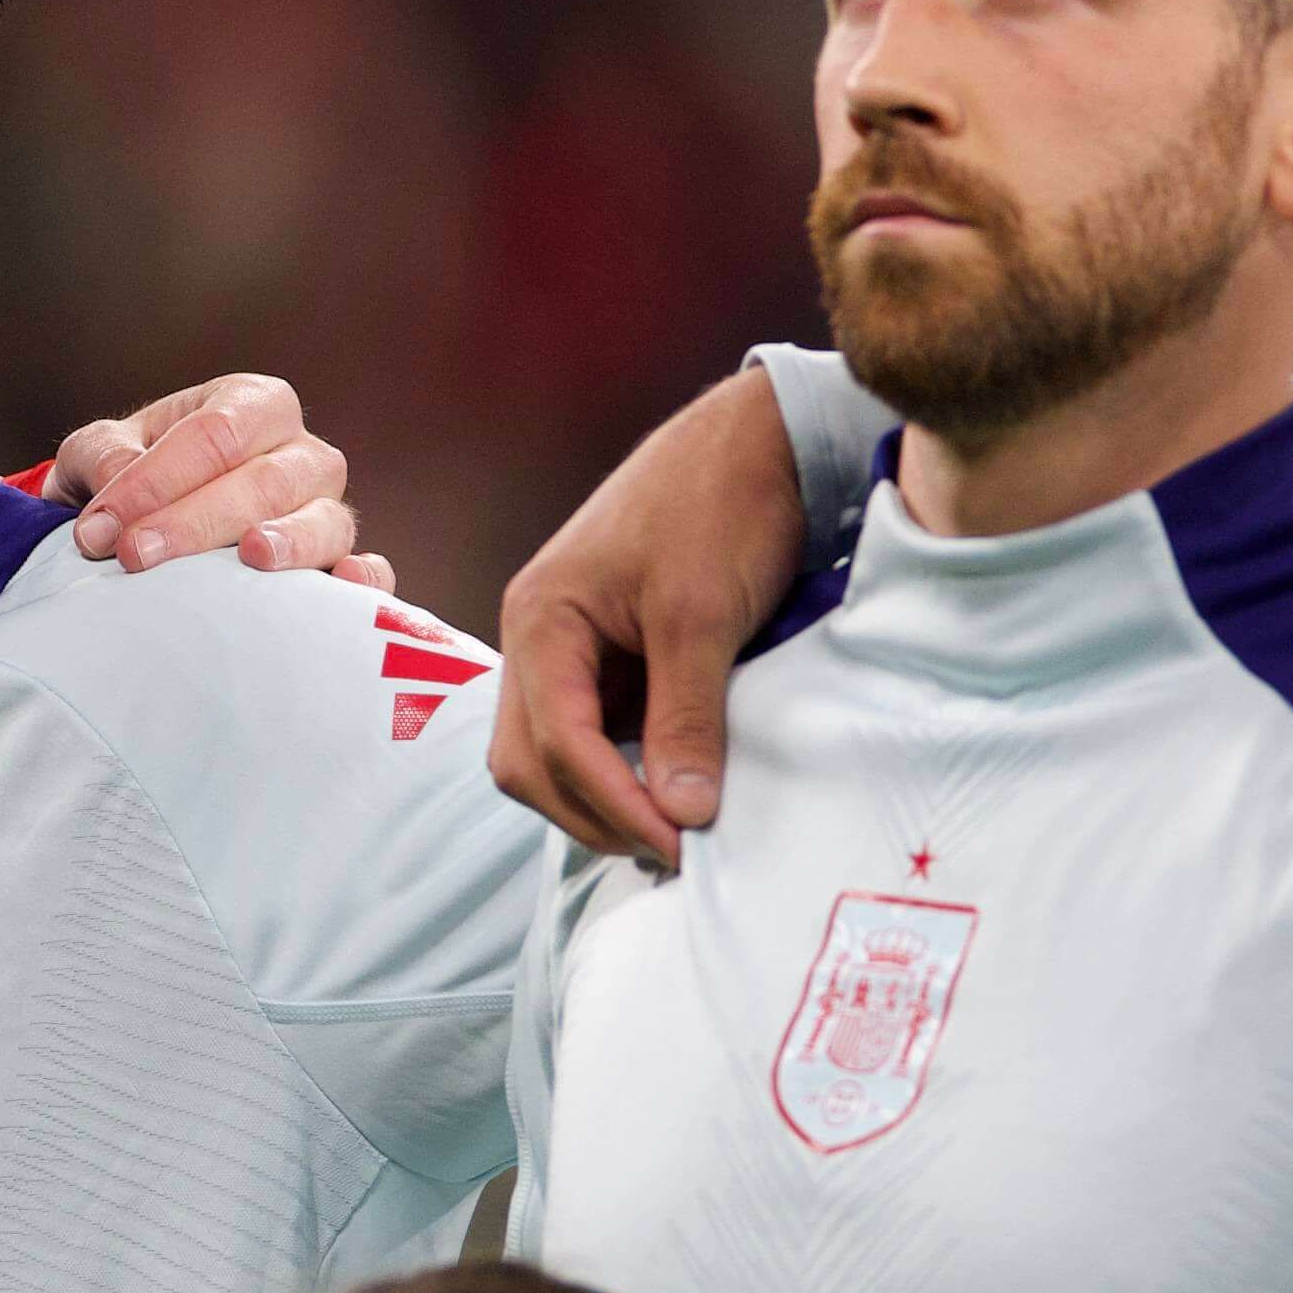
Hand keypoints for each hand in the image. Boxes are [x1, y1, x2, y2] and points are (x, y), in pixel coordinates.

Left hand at [42, 376, 374, 580]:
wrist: (157, 523)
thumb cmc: (132, 476)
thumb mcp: (101, 451)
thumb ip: (101, 459)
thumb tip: (114, 500)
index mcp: (249, 403)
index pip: (213, 433)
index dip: (156, 480)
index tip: (101, 528)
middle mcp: (300, 451)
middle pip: (263, 480)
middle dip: (195, 520)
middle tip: (135, 555)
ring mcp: (328, 507)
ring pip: (321, 521)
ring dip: (286, 542)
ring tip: (250, 557)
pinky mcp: (342, 562)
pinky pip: (371, 570)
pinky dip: (364, 581)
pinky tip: (345, 587)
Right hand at [488, 371, 805, 871]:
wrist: (763, 439)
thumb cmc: (720, 504)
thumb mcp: (703, 615)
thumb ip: (686, 718)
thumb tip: (680, 815)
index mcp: (540, 620)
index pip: (553, 744)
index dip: (612, 804)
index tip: (681, 846)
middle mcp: (539, 639)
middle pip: (530, 763)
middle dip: (593, 814)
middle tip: (673, 853)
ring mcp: (573, 649)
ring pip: (558, 755)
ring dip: (606, 798)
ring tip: (677, 830)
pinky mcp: (614, 655)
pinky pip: (601, 732)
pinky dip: (629, 770)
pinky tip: (678, 788)